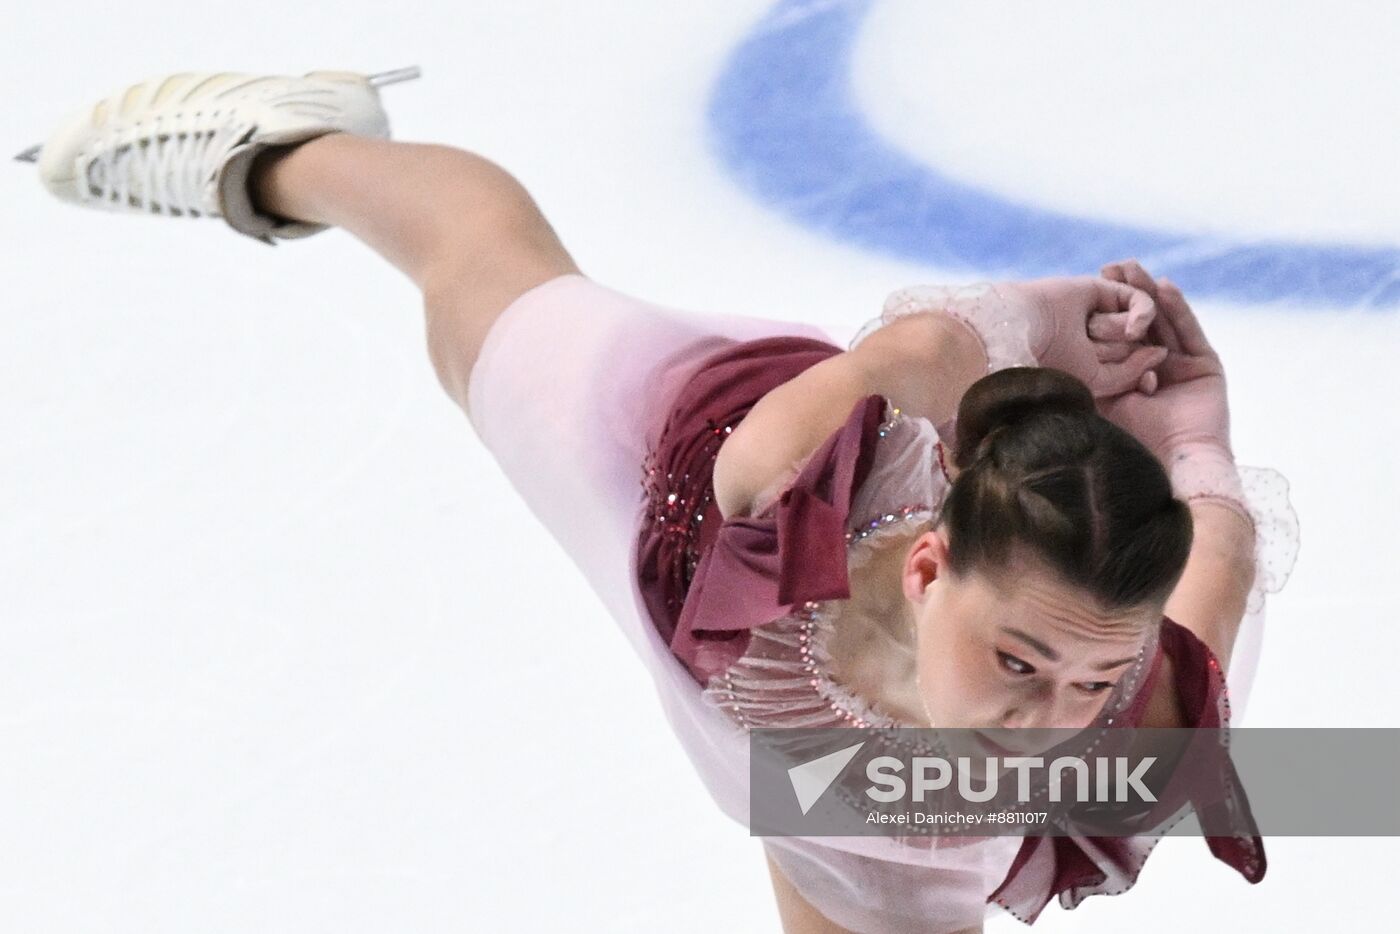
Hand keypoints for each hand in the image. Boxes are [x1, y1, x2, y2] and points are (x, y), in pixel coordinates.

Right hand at [1010, 276, 1167, 397]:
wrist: (1021, 331)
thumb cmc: (1052, 362)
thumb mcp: (1098, 382)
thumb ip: (1133, 373)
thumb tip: (1161, 351)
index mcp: (1091, 371)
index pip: (1134, 377)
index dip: (1143, 383)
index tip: (1144, 391)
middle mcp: (1097, 344)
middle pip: (1136, 350)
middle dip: (1118, 353)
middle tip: (1086, 350)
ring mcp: (1100, 316)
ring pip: (1137, 329)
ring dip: (1117, 334)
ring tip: (1090, 332)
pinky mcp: (1103, 290)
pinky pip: (1140, 301)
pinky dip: (1144, 313)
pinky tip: (1136, 326)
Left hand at [1094, 260, 1233, 464]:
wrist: (1173, 463)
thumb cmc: (1134, 442)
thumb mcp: (1101, 404)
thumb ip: (1086, 382)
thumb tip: (1047, 364)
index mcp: (1131, 378)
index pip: (1119, 336)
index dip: (1106, 311)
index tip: (1088, 285)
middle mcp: (1158, 369)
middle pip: (1143, 323)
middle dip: (1129, 294)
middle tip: (1113, 267)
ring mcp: (1183, 366)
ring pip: (1165, 322)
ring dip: (1151, 295)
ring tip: (1136, 270)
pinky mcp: (1206, 366)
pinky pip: (1189, 332)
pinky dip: (1178, 310)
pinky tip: (1165, 289)